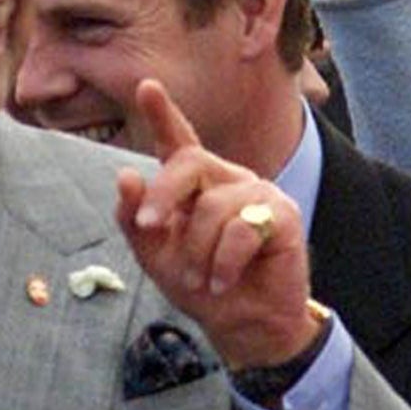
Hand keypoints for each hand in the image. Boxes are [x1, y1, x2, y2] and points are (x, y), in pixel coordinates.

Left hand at [115, 79, 317, 368]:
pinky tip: (223, 280)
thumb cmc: (199, 285)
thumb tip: (127, 176)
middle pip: (187, 163)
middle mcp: (226, 179)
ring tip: (200, 278)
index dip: (162, 113)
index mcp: (193, 185)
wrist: (242, 324)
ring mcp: (257, 193)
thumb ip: (135, 218)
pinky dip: (223, 261)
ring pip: (212, 207)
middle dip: (162, 197)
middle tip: (149, 228)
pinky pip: (241, 229)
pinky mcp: (283, 215)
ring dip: (196, 251)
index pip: (178, 141)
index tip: (145, 85)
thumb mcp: (155, 255)